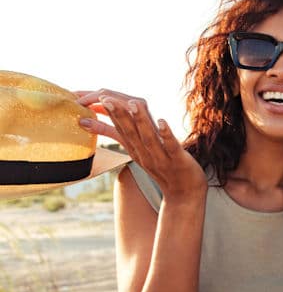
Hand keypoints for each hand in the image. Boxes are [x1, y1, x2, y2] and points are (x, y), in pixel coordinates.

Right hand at [76, 89, 205, 197]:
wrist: (184, 194)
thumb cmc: (161, 168)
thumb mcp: (137, 151)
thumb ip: (119, 134)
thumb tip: (93, 122)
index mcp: (134, 149)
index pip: (118, 129)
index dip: (107, 112)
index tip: (91, 97)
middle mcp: (144, 153)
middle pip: (129, 132)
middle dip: (118, 114)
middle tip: (104, 98)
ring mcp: (161, 157)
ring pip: (147, 137)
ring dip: (140, 120)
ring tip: (133, 104)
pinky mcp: (178, 160)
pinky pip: (171, 146)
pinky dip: (166, 134)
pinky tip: (163, 121)